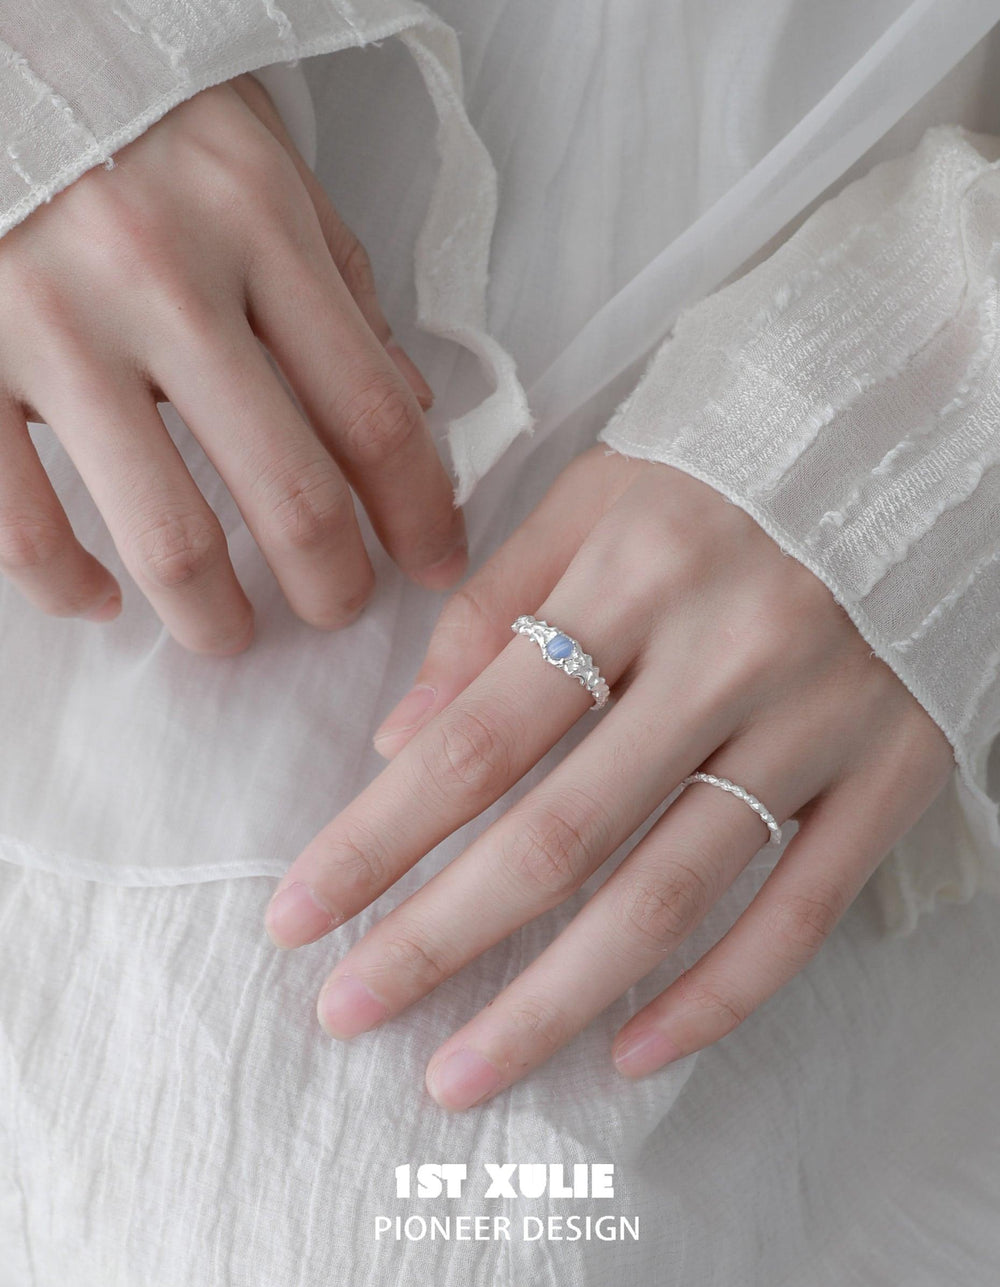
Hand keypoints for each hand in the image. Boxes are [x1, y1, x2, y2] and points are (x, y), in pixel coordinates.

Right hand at [0, 75, 464, 652]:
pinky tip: (100, 597)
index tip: (434, 563)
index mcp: (254, 223)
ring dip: (215, 618)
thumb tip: (407, 407)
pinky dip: (68, 587)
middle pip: (291, 495)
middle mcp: (162, 279)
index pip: (373, 412)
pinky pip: (20, 527)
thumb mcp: (252, 158)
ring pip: (168, 538)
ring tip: (229, 631)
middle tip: (335, 609)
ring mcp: (53, 326)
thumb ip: (336, 279)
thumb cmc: (120, 107)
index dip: (420, 512)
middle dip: (332, 586)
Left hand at [264, 446, 954, 1108]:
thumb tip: (399, 742)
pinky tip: (630, 1051)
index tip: (297, 919)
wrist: (919, 442)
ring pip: (669, 894)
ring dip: (553, 1002)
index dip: (378, 840)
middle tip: (347, 1014)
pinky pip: (802, 912)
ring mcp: (822, 719)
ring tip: (463, 1072)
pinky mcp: (897, 770)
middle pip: (559, 835)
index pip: (480, 738)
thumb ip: (492, 609)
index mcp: (636, 569)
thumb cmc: (730, 471)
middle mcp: (730, 651)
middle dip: (437, 940)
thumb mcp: (598, 496)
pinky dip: (716, 997)